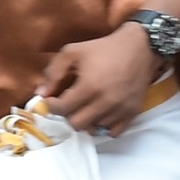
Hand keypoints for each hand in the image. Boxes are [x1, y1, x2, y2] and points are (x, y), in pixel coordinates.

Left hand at [37, 23, 164, 134]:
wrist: (139, 47)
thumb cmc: (103, 48)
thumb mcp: (73, 52)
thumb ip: (54, 72)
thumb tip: (41, 94)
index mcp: (89, 86)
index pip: (62, 109)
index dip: (52, 106)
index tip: (52, 100)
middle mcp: (105, 102)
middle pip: (76, 124)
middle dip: (68, 115)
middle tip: (69, 104)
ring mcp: (120, 110)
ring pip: (94, 129)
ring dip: (87, 120)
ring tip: (86, 107)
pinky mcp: (132, 113)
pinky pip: (113, 132)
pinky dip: (105, 126)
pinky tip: (101, 113)